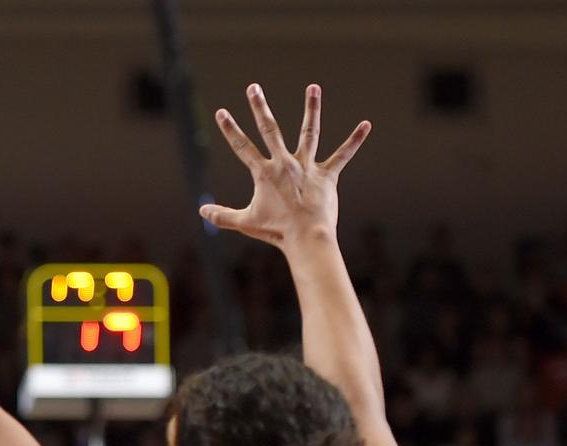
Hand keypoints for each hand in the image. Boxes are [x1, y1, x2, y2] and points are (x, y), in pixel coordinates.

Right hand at [199, 84, 369, 246]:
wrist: (306, 237)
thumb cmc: (275, 231)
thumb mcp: (245, 222)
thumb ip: (222, 216)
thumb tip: (201, 212)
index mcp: (264, 173)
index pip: (242, 147)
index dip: (230, 129)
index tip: (222, 112)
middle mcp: (285, 163)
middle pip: (270, 129)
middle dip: (260, 107)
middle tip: (253, 88)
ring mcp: (307, 167)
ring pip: (309, 132)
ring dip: (311, 109)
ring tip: (313, 87)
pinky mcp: (327, 175)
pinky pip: (342, 155)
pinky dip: (354, 140)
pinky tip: (366, 125)